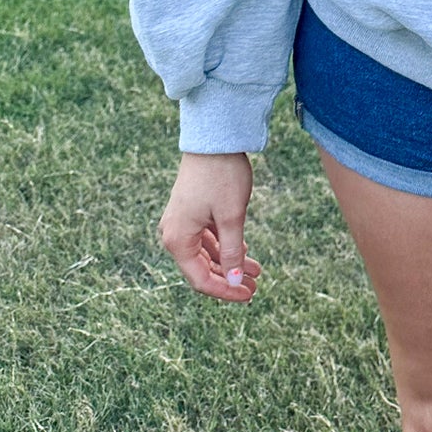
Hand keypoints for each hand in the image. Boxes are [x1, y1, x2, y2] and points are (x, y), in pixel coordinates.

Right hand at [158, 152, 261, 302]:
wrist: (214, 138)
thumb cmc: (222, 175)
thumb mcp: (232, 217)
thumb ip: (233, 252)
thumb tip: (236, 281)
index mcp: (178, 240)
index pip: (200, 279)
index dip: (226, 291)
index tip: (249, 294)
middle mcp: (174, 234)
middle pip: (202, 269)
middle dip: (230, 278)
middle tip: (256, 286)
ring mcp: (181, 222)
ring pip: (207, 253)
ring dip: (231, 262)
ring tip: (256, 272)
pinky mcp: (191, 211)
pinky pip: (207, 238)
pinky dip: (225, 246)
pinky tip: (244, 251)